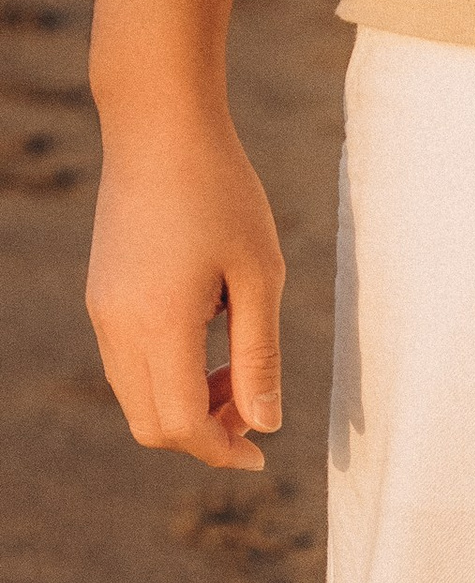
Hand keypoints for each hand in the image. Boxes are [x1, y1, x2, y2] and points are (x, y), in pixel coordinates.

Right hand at [87, 115, 286, 471]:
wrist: (159, 129)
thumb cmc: (222, 194)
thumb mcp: (259, 277)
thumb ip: (259, 357)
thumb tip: (265, 425)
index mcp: (159, 323)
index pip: (180, 424)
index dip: (222, 451)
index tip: (261, 454)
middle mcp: (117, 324)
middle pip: (151, 424)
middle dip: (204, 434)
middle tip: (253, 408)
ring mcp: (101, 310)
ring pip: (136, 397)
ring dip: (185, 405)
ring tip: (235, 371)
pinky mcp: (100, 296)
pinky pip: (128, 364)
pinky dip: (166, 376)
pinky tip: (207, 341)